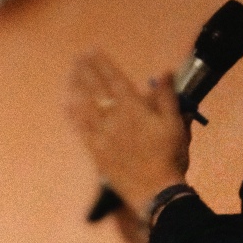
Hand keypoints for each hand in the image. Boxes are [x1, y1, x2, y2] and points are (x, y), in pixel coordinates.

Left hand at [67, 52, 190, 217]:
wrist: (156, 192)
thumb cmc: (170, 157)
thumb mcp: (175, 123)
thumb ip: (166, 97)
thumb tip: (164, 73)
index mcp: (135, 109)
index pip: (115, 79)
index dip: (102, 64)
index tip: (93, 50)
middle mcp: (115, 119)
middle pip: (96, 90)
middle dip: (86, 71)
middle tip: (77, 58)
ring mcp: (103, 137)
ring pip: (85, 107)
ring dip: (76, 89)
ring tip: (70, 75)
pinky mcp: (97, 154)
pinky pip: (81, 130)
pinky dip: (73, 116)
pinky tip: (66, 105)